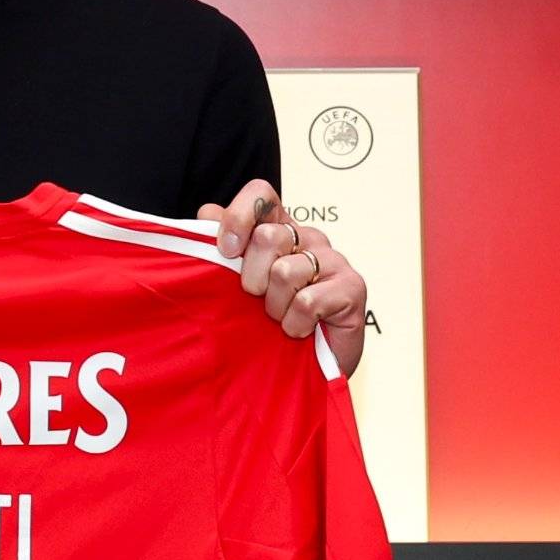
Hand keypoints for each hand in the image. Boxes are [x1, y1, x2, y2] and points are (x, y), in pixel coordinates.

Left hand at [205, 179, 370, 375]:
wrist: (310, 366)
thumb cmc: (272, 324)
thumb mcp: (240, 285)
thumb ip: (225, 247)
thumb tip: (207, 212)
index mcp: (280, 229)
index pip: (262, 194)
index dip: (240, 214)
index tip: (227, 249)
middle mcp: (308, 238)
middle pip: (268, 236)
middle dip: (252, 278)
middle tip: (258, 299)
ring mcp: (333, 260)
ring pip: (285, 272)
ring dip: (274, 307)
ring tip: (281, 318)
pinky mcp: (352, 286)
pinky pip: (306, 301)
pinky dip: (294, 324)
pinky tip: (300, 330)